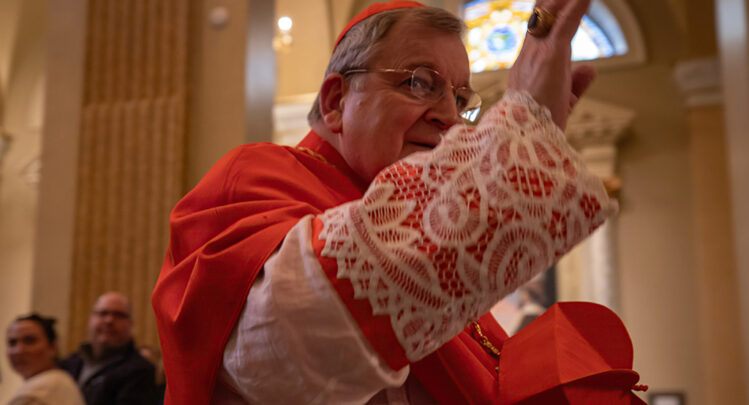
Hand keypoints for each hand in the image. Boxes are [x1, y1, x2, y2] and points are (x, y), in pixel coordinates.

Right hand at [508, 0, 593, 129]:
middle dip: (552, 2)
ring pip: (550, 16)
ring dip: (564, 1)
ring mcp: (538, 54)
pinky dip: (577, 8)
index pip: (536, 34)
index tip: (555, 2)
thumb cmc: (538, 126)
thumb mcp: (563, 102)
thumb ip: (576, 83)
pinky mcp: (552, 56)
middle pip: (539, 19)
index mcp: (525, 68)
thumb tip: (590, 68)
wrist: (524, 138)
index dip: (545, 17)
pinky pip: (566, 24)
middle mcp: (528, 56)